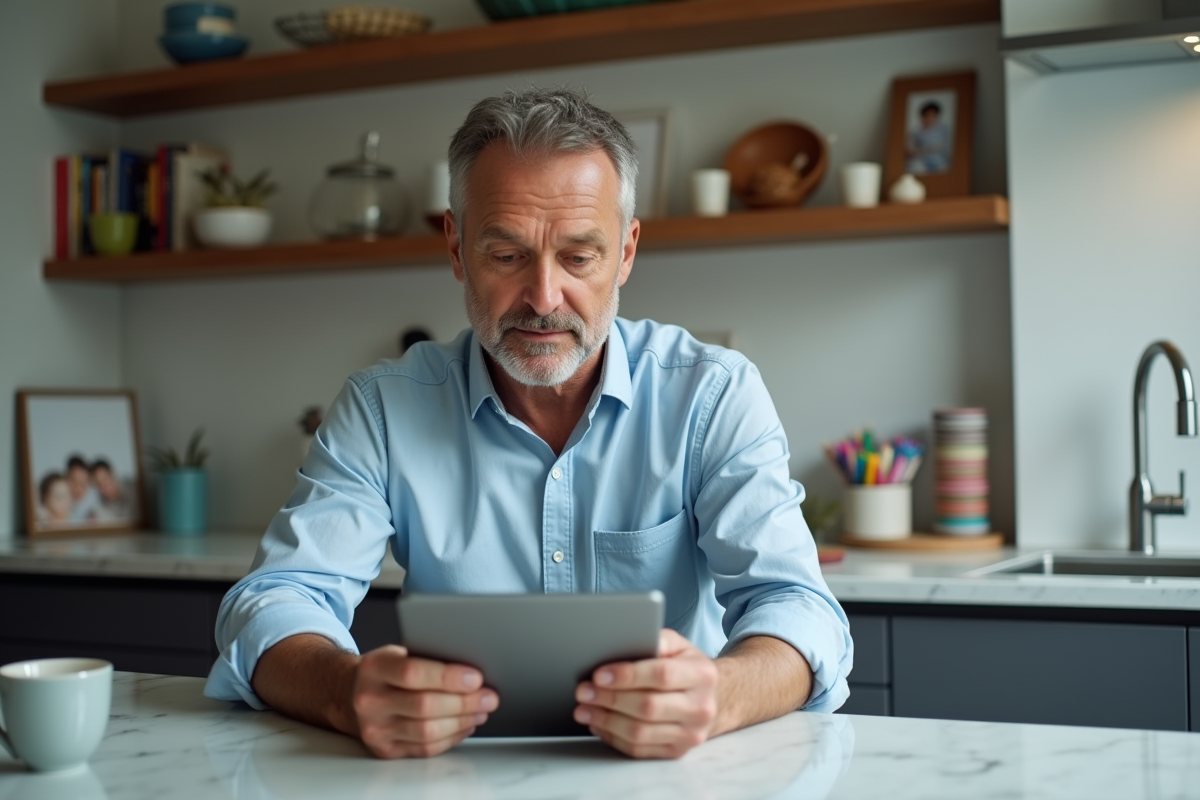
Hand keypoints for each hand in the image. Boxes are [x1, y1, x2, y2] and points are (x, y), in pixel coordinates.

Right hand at [351, 644, 498, 758]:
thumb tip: (472, 666)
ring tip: (481, 710)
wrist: (351, 694)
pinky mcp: (385, 750)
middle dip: (464, 702)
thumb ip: (427, 657)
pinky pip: (425, 748)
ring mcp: (375, 729)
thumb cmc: (385, 670)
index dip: (449, 677)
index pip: (413, 673)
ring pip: (427, 732)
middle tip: (489, 696)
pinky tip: (465, 725)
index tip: (476, 677)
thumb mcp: (398, 652)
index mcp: (373, 669)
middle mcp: (369, 701)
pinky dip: (452, 737)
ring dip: (462, 721)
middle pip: (424, 706)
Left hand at [573, 629, 717, 758]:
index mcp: (702, 675)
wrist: (711, 699)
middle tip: (584, 691)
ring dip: (605, 721)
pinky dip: (613, 737)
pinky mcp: (677, 752)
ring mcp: (690, 734)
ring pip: (640, 733)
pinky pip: (639, 750)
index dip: (627, 676)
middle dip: (609, 699)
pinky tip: (599, 724)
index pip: (661, 675)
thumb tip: (622, 642)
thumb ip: (655, 640)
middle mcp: (700, 708)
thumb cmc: (686, 668)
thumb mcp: (678, 645)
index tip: (599, 675)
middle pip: (648, 706)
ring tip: (584, 709)